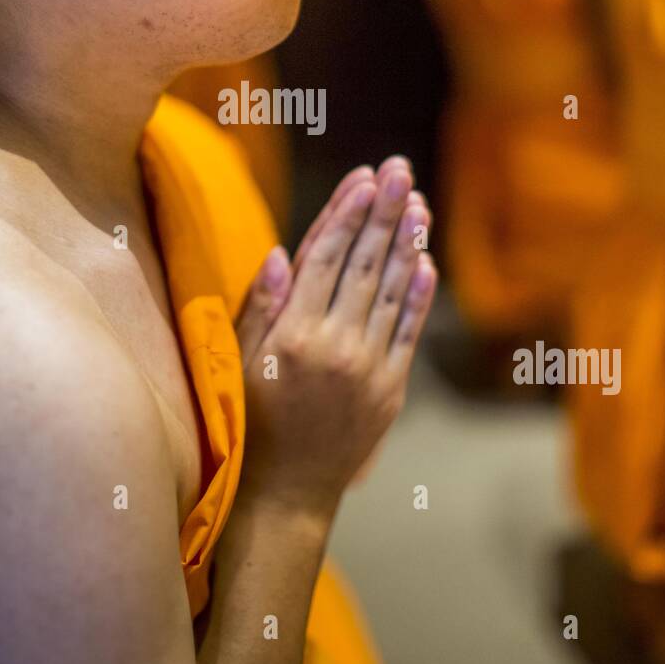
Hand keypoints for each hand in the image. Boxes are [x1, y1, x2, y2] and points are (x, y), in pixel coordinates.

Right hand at [236, 157, 435, 516]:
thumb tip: (280, 253)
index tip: (363, 176)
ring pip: (391, 291)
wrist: (286, 494)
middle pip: (364, 264)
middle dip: (384, 212)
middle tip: (399, 169)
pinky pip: (408, 332)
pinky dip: (418, 295)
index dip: (346, 213)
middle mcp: (335, 347)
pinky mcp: (391, 389)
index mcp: (292, 336)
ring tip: (417, 202)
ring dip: (407, 243)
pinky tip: (426, 260)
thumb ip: (260, 309)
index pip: (324, 258)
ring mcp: (369, 369)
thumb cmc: (250, 425)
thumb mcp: (237, 365)